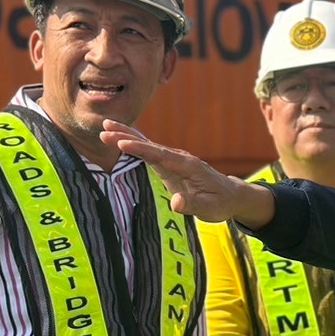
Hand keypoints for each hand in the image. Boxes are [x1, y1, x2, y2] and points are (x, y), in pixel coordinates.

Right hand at [99, 119, 273, 225]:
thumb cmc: (219, 202)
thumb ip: (192, 205)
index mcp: (188, 166)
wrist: (230, 195)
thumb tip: (175, 203)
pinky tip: (119, 137)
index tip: (121, 143)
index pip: (160, 156)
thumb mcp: (209, 209)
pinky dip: (134, 144)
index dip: (141, 149)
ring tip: (105, 127)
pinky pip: (149, 152)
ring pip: (147, 145)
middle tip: (104, 128)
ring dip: (127, 136)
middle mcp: (179, 159)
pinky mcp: (169, 164)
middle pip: (150, 145)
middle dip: (127, 137)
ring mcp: (174, 160)